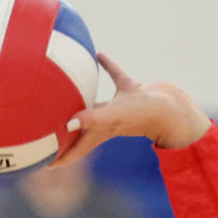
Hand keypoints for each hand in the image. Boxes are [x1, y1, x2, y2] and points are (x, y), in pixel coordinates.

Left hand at [56, 56, 209, 164]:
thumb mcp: (116, 116)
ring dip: (81, 99)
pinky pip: (115, 76)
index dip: (59, 158)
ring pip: (95, 102)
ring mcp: (120, 106)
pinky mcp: (131, 90)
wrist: (175, 108)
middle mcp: (107, 122)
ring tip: (65, 91)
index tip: (41, 163)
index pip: (75, 150)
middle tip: (44, 129)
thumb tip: (67, 123)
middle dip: (63, 133)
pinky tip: (98, 54)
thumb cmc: (146, 115)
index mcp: (101, 133)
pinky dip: (107, 66)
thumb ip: (93, 119)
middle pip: (80, 130)